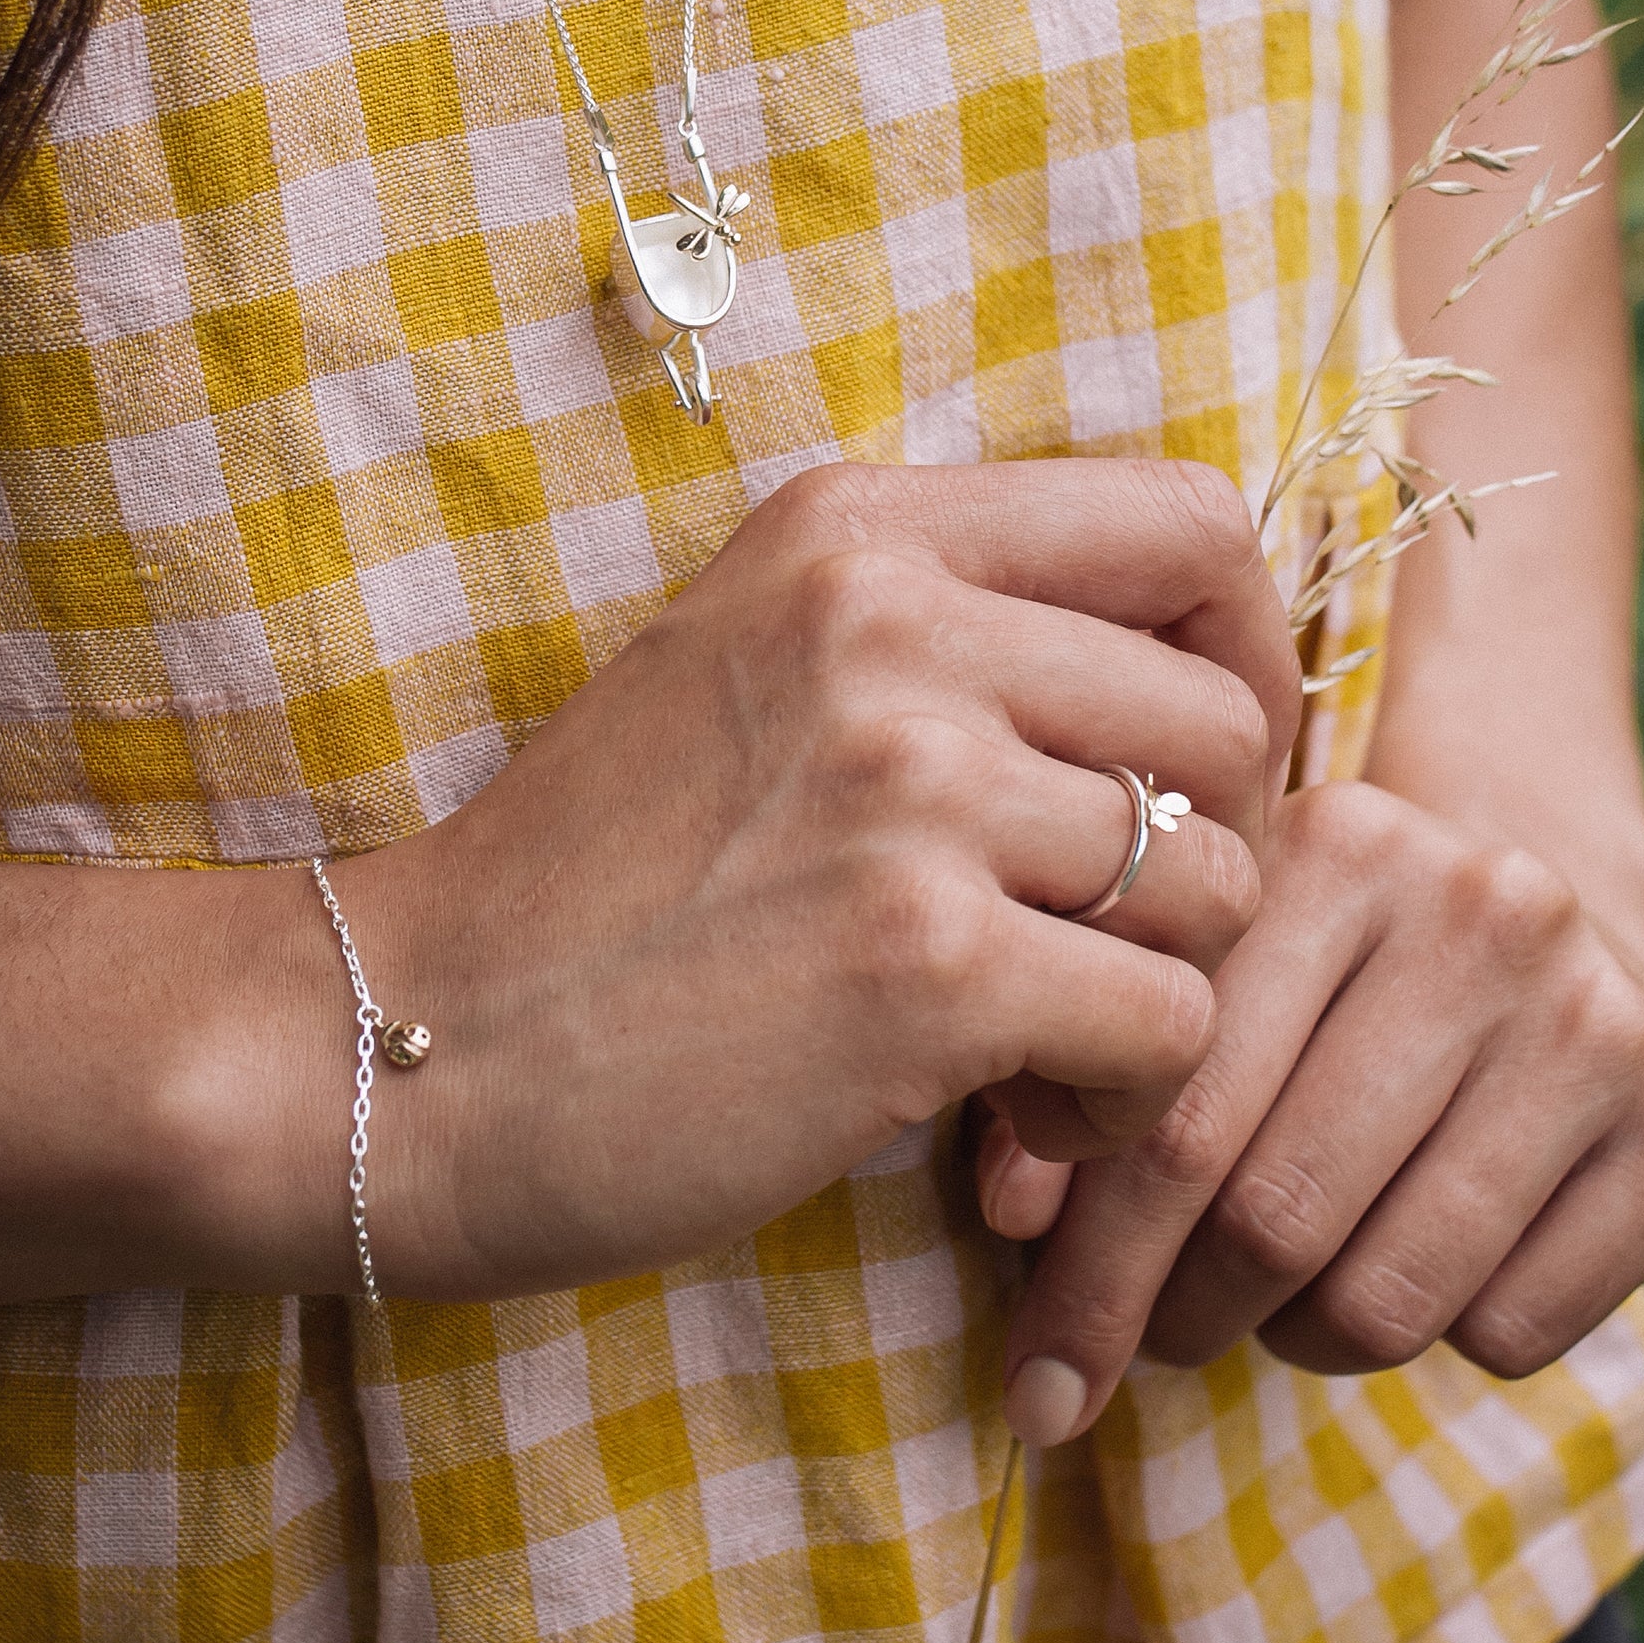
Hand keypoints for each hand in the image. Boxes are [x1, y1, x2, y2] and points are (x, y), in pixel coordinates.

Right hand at [274, 461, 1299, 1301]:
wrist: (401, 1038)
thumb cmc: (598, 878)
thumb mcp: (755, 669)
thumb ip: (949, 636)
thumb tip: (1197, 695)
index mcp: (860, 532)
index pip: (1188, 521)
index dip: (1242, 650)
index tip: (1197, 768)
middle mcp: (894, 623)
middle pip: (1228, 717)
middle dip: (1211, 852)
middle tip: (1113, 942)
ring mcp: (910, 787)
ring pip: (1218, 880)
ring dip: (1160, 985)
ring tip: (1042, 1040)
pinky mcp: (924, 965)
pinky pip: (1169, 1024)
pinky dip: (1124, 1098)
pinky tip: (1016, 1121)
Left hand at [974, 781, 1643, 1444]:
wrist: (1539, 901)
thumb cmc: (1317, 958)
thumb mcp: (1200, 972)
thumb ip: (1080, 1076)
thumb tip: (1007, 1216)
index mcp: (1333, 845)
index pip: (1175, 1111)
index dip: (1090, 1272)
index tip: (1039, 1376)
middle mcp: (1482, 909)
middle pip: (1275, 1212)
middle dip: (1179, 1319)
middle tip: (1150, 1341)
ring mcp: (1601, 1014)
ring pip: (1390, 1295)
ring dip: (1298, 1340)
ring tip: (1271, 1303)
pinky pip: (1514, 1331)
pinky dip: (1435, 1341)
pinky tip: (1409, 1261)